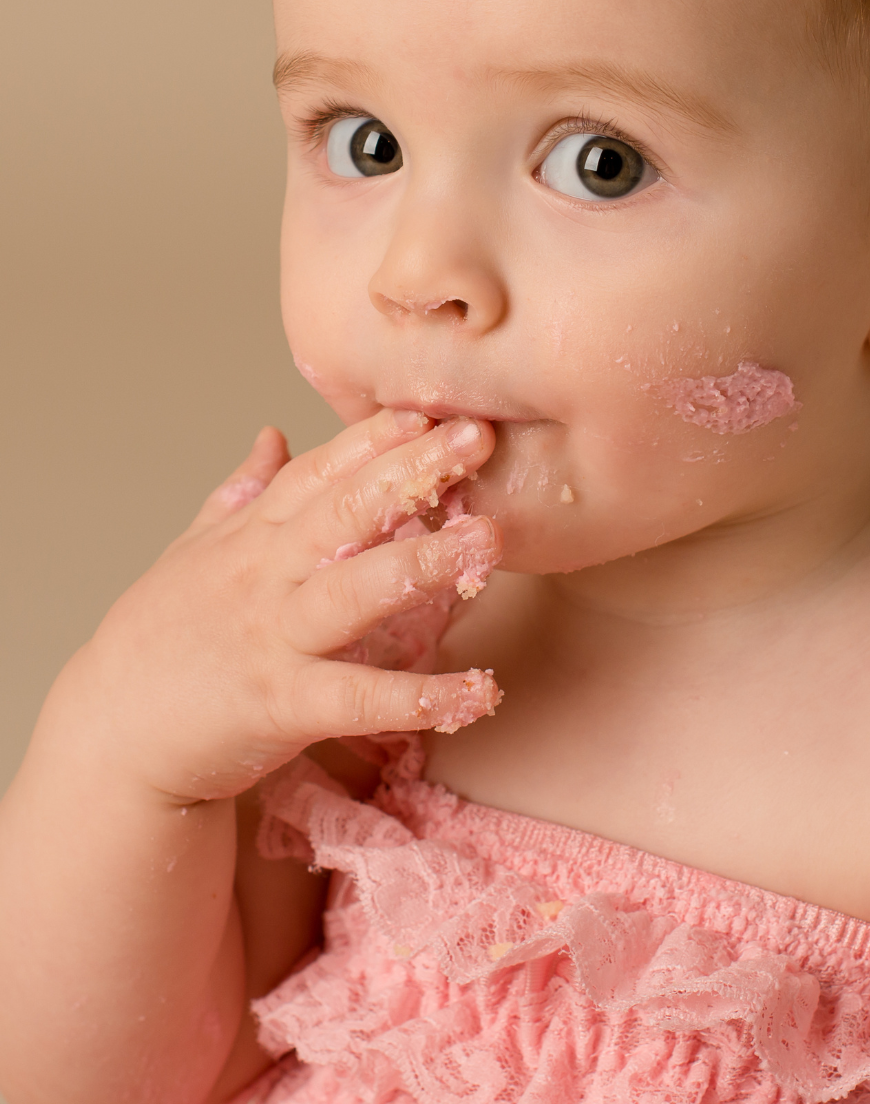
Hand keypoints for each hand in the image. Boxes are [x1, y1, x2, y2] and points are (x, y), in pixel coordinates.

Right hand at [67, 408, 500, 803]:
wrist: (106, 737)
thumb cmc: (158, 641)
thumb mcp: (193, 553)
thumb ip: (240, 493)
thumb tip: (272, 433)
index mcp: (251, 536)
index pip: (319, 472)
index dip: (374, 437)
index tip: (429, 406)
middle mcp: (264, 575)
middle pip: (344, 511)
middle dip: (412, 471)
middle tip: (478, 438)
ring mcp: (272, 637)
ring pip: (354, 591)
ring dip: (423, 563)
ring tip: (488, 539)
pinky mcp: (279, 705)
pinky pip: (358, 699)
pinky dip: (419, 698)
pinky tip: (480, 691)